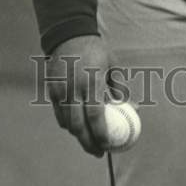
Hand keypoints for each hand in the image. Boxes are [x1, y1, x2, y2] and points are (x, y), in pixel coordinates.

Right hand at [45, 34, 109, 157]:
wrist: (68, 34)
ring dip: (79, 135)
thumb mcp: (112, 65)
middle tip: (99, 152)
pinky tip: (78, 127)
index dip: (100, 135)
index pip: (95, 116)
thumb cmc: (95, 50)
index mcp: (92, 81)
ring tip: (90, 141)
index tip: (108, 145)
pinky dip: (68, 124)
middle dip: (88, 144)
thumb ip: (121, 88)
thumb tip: (134, 109)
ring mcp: (60, 90)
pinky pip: (59, 115)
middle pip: (79, 126)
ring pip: (67, 123)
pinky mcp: (52, 90)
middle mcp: (74, 88)